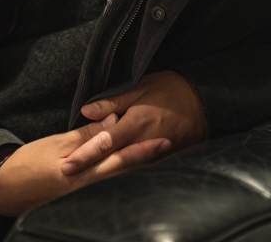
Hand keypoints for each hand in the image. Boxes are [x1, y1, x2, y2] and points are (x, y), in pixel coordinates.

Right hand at [0, 120, 170, 217]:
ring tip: (158, 155)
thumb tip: (114, 120)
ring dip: (138, 167)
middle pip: (124, 171)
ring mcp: (85, 195)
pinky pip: (108, 185)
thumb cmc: (29, 162)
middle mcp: (87, 187)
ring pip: (119, 179)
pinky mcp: (81, 198)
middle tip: (168, 145)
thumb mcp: (57, 143)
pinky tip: (132, 169)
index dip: (141, 149)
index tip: (161, 139)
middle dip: (147, 158)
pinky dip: (122, 175)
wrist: (7, 188)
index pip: (117, 158)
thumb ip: (88, 134)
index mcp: (81, 171)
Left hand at [62, 70, 205, 175]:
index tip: (67, 164)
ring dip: (105, 174)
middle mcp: (144, 141)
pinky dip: (127, 174)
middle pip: (111, 160)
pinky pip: (143, 169)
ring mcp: (155, 153)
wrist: (203, 100)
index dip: (85, 154)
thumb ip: (112, 102)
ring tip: (82, 181)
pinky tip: (112, 179)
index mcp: (135, 123)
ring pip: (126, 168)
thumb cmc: (169, 89)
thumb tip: (86, 111)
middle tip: (67, 176)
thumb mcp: (140, 88)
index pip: (104, 142)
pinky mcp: (166, 158)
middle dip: (89, 168)